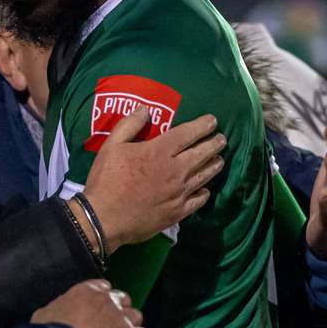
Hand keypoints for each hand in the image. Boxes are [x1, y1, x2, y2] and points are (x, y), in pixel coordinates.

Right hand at [32, 279, 151, 327]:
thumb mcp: (46, 312)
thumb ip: (61, 307)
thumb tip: (62, 312)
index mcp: (87, 290)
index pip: (104, 288)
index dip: (103, 302)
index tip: (96, 314)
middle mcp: (108, 299)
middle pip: (123, 299)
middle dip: (118, 312)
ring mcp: (121, 316)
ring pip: (136, 316)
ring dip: (129, 327)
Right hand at [82, 107, 224, 250]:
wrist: (104, 219)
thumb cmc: (106, 181)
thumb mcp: (111, 146)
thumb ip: (129, 125)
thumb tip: (145, 109)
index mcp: (159, 151)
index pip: (188, 133)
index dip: (203, 125)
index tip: (213, 121)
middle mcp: (176, 170)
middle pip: (202, 153)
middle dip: (215, 143)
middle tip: (222, 139)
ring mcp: (179, 193)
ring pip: (205, 176)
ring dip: (215, 165)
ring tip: (220, 160)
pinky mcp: (178, 212)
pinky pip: (199, 200)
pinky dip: (205, 192)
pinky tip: (206, 189)